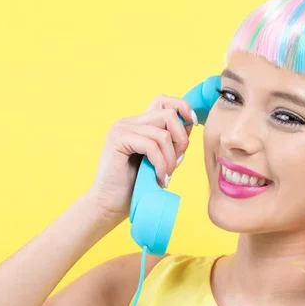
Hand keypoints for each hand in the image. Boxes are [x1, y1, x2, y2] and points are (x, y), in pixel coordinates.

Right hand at [88, 94, 196, 224]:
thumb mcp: (162, 161)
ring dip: (170, 159)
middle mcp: (129, 122)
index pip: (163, 101)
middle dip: (181, 140)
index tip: (194, 124)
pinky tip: (159, 179)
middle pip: (168, 115)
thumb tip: (190, 124)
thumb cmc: (135, 187)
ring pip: (162, 134)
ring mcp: (122, 128)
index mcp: (139, 124)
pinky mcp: (117, 139)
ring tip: (166, 176)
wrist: (110, 205)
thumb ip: (173, 143)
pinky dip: (161, 164)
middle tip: (176, 164)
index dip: (182, 107)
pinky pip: (151, 146)